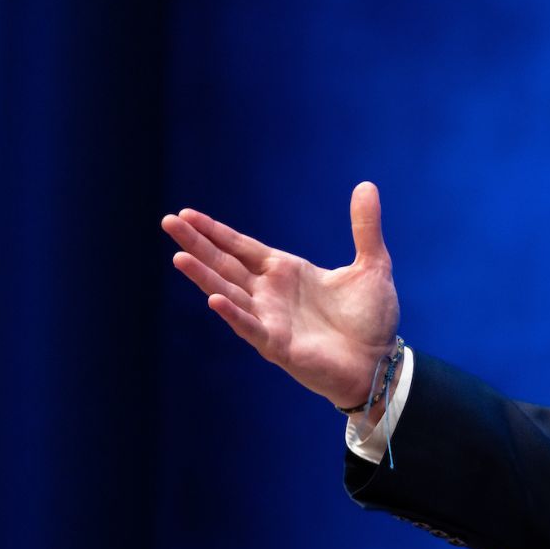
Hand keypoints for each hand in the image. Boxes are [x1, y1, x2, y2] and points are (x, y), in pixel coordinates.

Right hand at [161, 182, 399, 410]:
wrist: (381, 363)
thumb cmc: (371, 318)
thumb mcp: (372, 265)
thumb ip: (365, 228)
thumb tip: (366, 185)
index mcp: (287, 272)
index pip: (243, 247)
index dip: (216, 231)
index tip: (187, 214)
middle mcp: (271, 294)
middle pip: (226, 264)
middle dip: (198, 244)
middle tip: (168, 222)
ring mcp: (271, 319)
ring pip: (230, 293)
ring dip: (205, 276)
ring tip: (179, 256)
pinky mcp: (278, 346)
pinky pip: (251, 327)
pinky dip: (234, 314)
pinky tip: (215, 299)